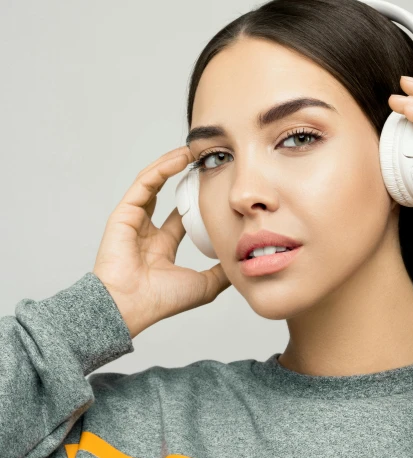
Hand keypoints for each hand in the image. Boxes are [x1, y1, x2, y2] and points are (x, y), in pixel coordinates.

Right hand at [93, 146, 230, 337]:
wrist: (131, 306)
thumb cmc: (160, 300)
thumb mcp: (203, 285)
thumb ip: (221, 272)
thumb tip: (242, 261)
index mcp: (161, 248)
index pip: (180, 218)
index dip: (196, 201)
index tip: (215, 187)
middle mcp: (146, 232)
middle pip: (166, 196)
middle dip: (184, 177)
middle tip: (205, 163)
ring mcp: (133, 221)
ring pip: (154, 184)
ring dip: (172, 165)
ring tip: (194, 151)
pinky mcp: (124, 212)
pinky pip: (145, 183)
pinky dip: (162, 168)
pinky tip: (180, 159)